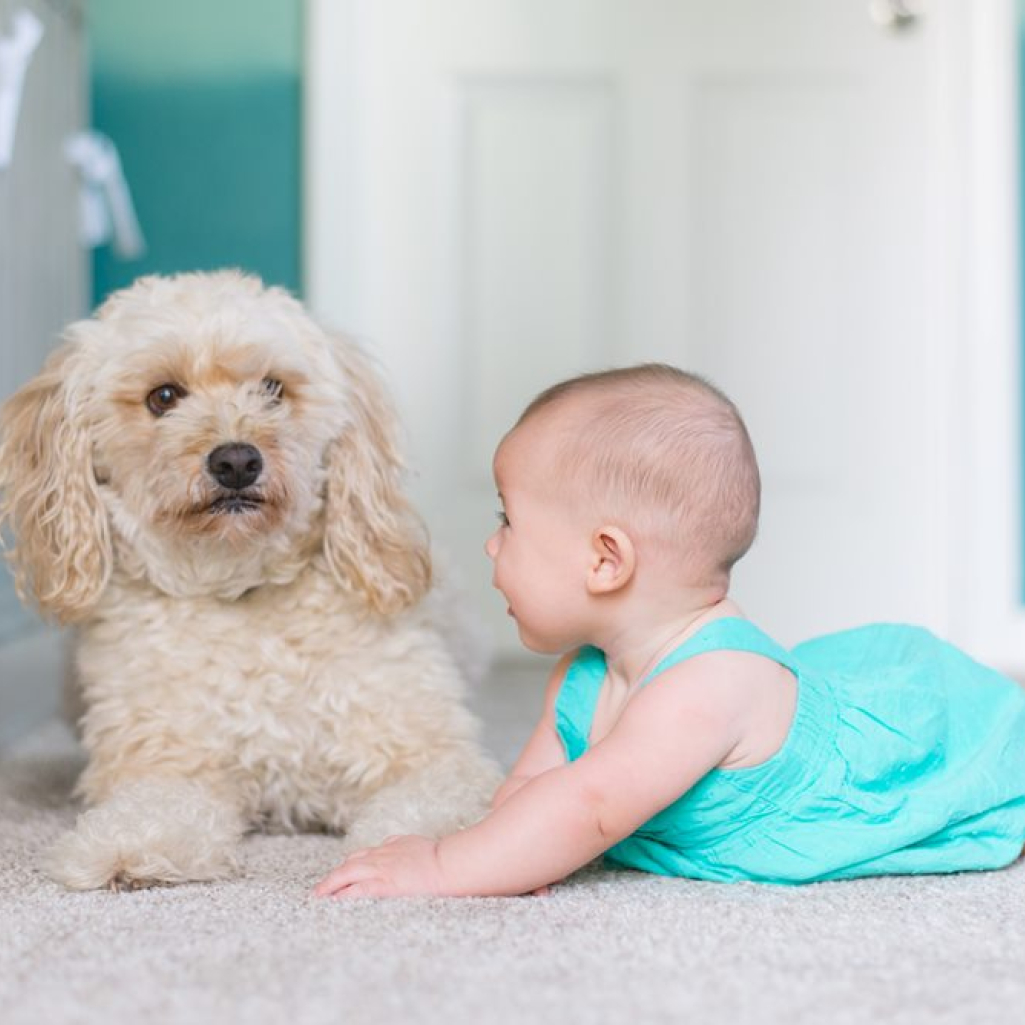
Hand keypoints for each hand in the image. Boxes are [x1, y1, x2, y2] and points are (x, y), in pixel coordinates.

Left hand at [313, 835, 444, 897]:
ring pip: (348, 873)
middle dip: (332, 878)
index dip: (347, 867)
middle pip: (349, 865)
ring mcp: (381, 870)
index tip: (337, 875)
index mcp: (388, 848)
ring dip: (332, 885)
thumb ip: (399, 844)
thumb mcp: (413, 843)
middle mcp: (381, 857)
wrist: (447, 864)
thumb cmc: (436, 856)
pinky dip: (345, 894)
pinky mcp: (385, 884)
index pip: (361, 856)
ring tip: (320, 896)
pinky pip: (359, 889)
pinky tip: (336, 901)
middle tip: (319, 891)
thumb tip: (392, 842)